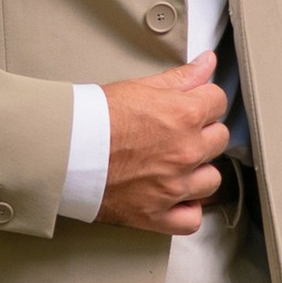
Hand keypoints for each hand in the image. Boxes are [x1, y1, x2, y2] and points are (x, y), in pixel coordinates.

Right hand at [99, 51, 227, 234]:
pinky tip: (176, 197)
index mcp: (183, 116)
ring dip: (197, 171)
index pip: (218, 102)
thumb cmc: (93, 118)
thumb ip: (181, 78)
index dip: (203, 101)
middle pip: (219, 139)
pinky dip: (187, 209)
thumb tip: (208, 62)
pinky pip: (192, 219)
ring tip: (174, 164)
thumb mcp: (140, 87)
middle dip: (202, 133)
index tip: (191, 105)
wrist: (62, 150)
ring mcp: (173, 187)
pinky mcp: (156, 214)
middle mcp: (185, 152)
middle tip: (176, 133)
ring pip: (211, 179)